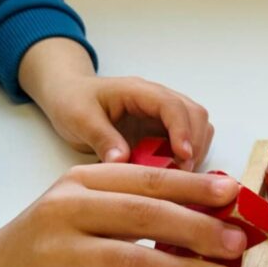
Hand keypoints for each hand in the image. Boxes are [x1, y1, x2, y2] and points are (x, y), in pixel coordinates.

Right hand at [0, 165, 248, 266]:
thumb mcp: (86, 210)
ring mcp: (61, 253)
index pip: (147, 179)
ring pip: (134, 261)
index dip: (194, 187)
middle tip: (238, 242)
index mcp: (83, 182)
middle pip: (144, 216)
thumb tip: (213, 219)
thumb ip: (138, 208)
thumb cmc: (52, 244)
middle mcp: (68, 210)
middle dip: (198, 228)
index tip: (234, 194)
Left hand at [18, 37, 213, 168]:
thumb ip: (101, 138)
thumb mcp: (79, 118)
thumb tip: (122, 161)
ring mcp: (164, 114)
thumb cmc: (72, 101)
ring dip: (196, 151)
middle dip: (195, 144)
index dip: (182, 131)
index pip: (172, 106)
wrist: (68, 95)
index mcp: (138, 91)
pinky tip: (172, 172)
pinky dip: (188, 156)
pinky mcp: (164, 129)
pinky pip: (188, 140)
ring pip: (198, 127)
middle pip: (195, 115)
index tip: (183, 156)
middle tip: (182, 173)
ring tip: (178, 174)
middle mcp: (158, 99)